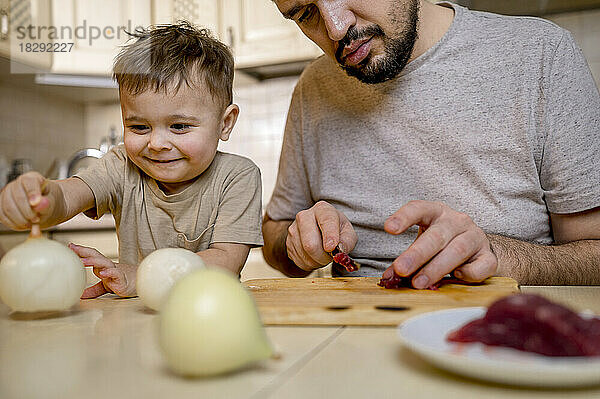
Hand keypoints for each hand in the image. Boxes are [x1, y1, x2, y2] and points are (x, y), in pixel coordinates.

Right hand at [0, 172, 51, 229]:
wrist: (43, 208)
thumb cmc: (48, 202)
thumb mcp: (52, 202)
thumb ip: (47, 203)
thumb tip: (38, 204)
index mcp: (32, 178)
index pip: (29, 182)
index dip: (32, 193)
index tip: (35, 204)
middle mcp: (16, 184)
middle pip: (18, 198)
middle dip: (28, 212)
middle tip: (36, 219)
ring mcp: (6, 194)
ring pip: (8, 208)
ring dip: (21, 220)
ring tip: (32, 223)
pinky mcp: (1, 205)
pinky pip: (2, 216)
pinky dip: (13, 223)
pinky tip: (23, 224)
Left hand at [69, 244, 134, 297]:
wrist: (139, 283)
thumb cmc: (122, 282)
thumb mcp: (105, 286)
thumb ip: (93, 290)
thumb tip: (81, 295)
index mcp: (103, 266)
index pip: (92, 255)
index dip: (81, 251)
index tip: (70, 246)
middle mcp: (108, 266)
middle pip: (96, 255)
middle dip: (84, 251)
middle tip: (73, 248)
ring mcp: (115, 271)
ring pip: (104, 263)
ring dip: (93, 261)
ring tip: (82, 260)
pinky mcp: (122, 279)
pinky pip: (116, 274)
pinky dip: (109, 272)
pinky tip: (102, 273)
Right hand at [286, 201, 357, 271]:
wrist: (317, 230)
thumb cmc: (335, 230)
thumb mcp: (347, 232)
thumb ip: (347, 240)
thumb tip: (340, 250)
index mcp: (322, 209)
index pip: (326, 221)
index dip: (329, 236)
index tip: (331, 248)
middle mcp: (304, 216)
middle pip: (310, 243)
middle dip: (323, 256)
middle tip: (331, 257)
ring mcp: (293, 230)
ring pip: (305, 254)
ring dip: (318, 261)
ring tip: (323, 255)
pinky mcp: (288, 243)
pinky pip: (299, 261)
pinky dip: (310, 264)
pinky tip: (315, 257)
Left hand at [382, 200, 496, 288]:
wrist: (477, 249)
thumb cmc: (443, 244)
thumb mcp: (422, 245)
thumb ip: (406, 260)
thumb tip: (388, 279)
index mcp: (436, 213)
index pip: (419, 208)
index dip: (404, 217)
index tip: (389, 228)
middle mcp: (457, 221)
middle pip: (436, 236)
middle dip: (417, 254)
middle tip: (401, 269)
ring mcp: (475, 237)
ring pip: (457, 250)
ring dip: (436, 268)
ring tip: (418, 283)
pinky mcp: (489, 255)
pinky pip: (482, 265)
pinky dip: (468, 273)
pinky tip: (456, 277)